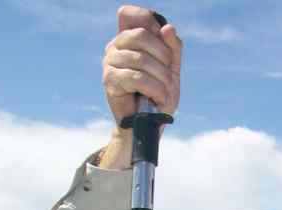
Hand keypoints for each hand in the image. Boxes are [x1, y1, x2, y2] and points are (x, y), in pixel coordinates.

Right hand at [102, 5, 182, 124]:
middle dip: (163, 57)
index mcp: (128, 38)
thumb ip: (172, 48)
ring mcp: (109, 62)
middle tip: (169, 77)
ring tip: (165, 93)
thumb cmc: (158, 95)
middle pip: (141, 35)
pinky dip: (154, 89)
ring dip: (161, 78)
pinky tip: (157, 98)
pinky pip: (136, 77)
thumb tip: (167, 28)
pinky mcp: (109, 80)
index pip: (129, 14)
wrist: (149, 124)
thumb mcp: (171, 69)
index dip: (148, 21)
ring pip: (141, 59)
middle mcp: (115, 46)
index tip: (161, 40)